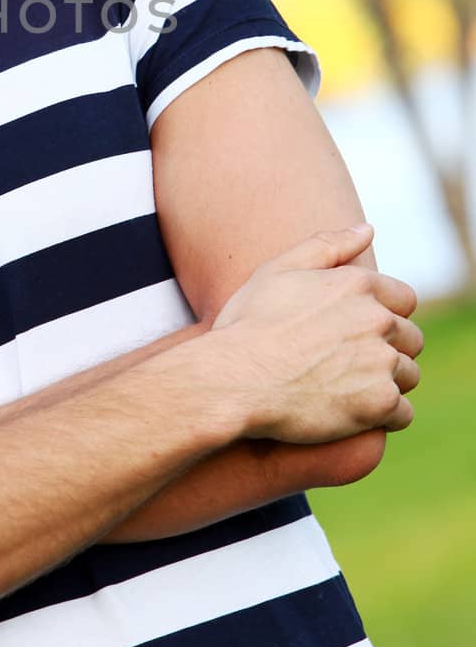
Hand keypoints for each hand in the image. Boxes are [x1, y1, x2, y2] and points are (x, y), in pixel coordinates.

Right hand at [210, 224, 422, 443]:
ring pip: (408, 375)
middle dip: (389, 350)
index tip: (359, 332)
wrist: (235, 378)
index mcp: (358, 285)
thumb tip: (369, 230)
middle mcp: (378, 320)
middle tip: (352, 364)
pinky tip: (355, 414)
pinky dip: (384, 415)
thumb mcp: (278, 270)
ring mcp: (382, 362)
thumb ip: (327, 245)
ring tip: (349, 389)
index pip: (404, 299)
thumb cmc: (249, 324)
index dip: (384, 316)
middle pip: (411, 338)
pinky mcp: (380, 403)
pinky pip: (403, 412)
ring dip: (388, 382)